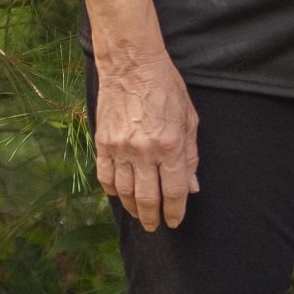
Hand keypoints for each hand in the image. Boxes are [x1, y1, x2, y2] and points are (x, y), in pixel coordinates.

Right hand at [94, 50, 200, 229]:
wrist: (131, 66)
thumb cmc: (166, 88)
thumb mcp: (190, 119)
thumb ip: (191, 155)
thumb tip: (192, 186)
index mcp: (170, 145)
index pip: (174, 191)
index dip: (175, 211)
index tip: (174, 222)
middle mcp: (144, 151)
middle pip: (147, 198)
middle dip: (152, 217)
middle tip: (155, 226)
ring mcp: (119, 148)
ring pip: (124, 192)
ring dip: (132, 208)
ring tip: (140, 215)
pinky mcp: (102, 143)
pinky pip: (105, 176)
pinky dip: (112, 191)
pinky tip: (119, 196)